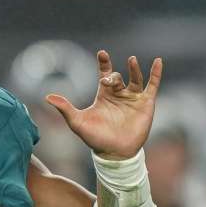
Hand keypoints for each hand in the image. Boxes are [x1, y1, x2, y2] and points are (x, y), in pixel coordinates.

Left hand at [45, 51, 162, 160]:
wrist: (114, 153)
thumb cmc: (95, 139)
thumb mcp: (77, 122)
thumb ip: (65, 108)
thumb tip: (47, 96)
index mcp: (104, 95)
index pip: (105, 73)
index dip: (104, 63)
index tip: (102, 53)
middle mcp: (119, 94)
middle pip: (118, 77)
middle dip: (113, 76)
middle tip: (109, 80)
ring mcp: (133, 98)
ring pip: (135, 78)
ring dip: (134, 69)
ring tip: (132, 60)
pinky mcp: (146, 104)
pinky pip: (152, 85)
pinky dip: (156, 73)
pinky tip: (158, 61)